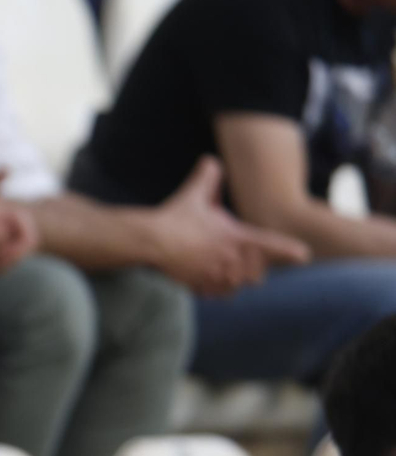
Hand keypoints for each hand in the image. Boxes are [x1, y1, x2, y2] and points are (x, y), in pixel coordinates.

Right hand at [151, 156, 308, 295]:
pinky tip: (206, 281)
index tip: (304, 256)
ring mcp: (215, 275)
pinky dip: (214, 289)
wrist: (152, 241)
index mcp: (236, 238)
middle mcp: (231, 260)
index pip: (271, 245)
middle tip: (243, 261)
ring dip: (233, 281)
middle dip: (251, 269)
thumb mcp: (194, 193)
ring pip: (236, 286)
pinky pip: (215, 294)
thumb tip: (210, 161)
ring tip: (225, 272)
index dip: (290, 251)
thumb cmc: (175, 217)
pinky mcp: (199, 285)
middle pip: (256, 274)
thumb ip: (207, 176)